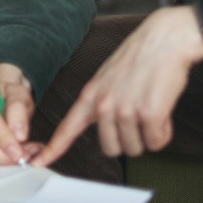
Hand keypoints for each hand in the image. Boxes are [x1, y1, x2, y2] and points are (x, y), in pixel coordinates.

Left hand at [39, 6, 202, 165]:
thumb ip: (102, 102)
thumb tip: (106, 127)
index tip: (38, 161)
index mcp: (90, 95)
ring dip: (148, 135)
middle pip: (111, 149)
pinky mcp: (148, 114)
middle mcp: (104, 105)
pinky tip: (163, 111)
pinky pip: (156, 142)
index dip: (53, 148)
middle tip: (138, 119)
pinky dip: (164, 132)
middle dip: (128, 140)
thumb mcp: (108, 78)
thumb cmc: (140, 58)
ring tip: (151, 109)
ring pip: (136, 148)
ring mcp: (125, 110)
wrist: (164, 40)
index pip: (67, 127)